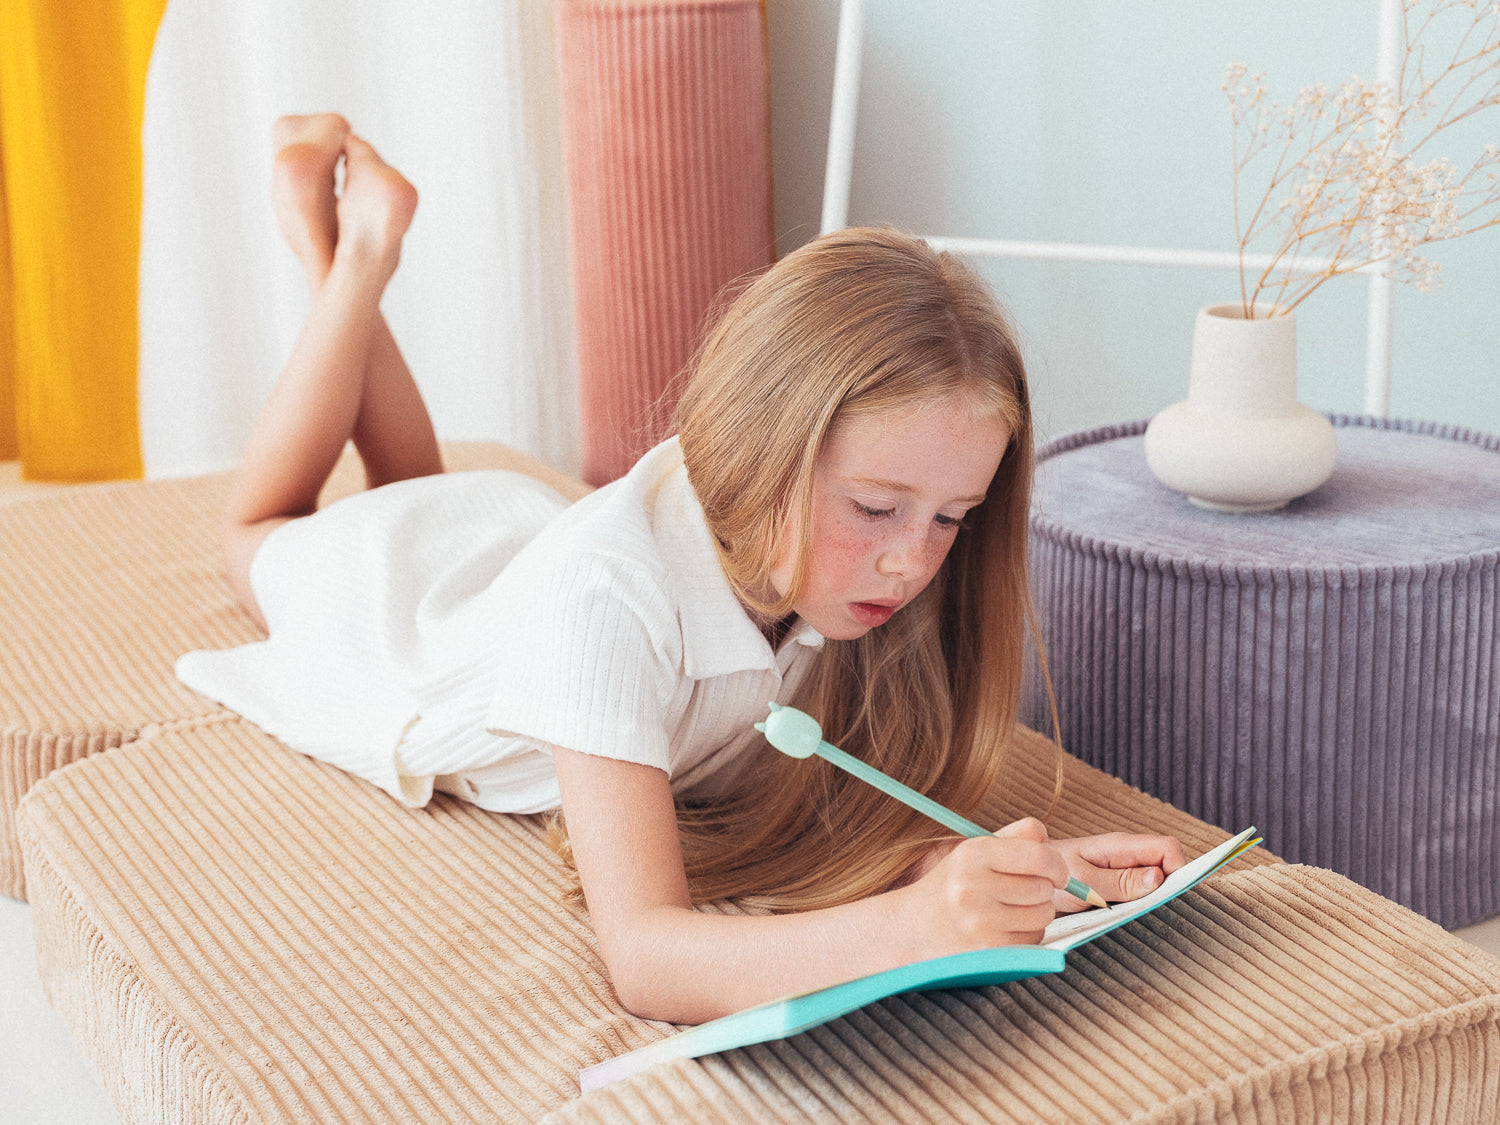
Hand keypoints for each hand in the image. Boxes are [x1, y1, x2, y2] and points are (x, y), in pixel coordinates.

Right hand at [900, 817, 1070, 953]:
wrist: (914, 927)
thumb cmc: (953, 884)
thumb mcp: (975, 851)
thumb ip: (1015, 837)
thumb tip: (1048, 841)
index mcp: (972, 854)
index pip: (1039, 855)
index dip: (1057, 865)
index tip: (1056, 872)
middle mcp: (973, 888)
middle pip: (1044, 887)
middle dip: (1042, 888)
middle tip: (1021, 891)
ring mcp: (980, 922)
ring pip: (1043, 914)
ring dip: (1036, 912)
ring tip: (1010, 909)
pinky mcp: (989, 950)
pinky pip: (1034, 938)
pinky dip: (1027, 933)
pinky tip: (1004, 928)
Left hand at [1051, 833, 1186, 912]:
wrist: (1026, 879)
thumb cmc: (1051, 876)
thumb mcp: (1083, 881)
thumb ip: (1119, 881)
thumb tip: (1157, 878)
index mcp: (1121, 847)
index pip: (1168, 848)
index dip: (1178, 869)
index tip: (1167, 896)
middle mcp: (1127, 857)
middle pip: (1168, 866)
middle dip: (1168, 889)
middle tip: (1148, 910)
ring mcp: (1124, 872)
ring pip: (1157, 883)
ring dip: (1153, 901)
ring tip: (1133, 916)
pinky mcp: (1119, 888)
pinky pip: (1141, 896)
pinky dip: (1141, 908)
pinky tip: (1127, 919)